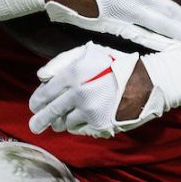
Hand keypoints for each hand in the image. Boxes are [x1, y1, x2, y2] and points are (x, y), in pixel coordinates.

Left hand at [28, 42, 163, 138]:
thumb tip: (41, 76)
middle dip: (39, 121)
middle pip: (50, 113)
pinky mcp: (98, 124)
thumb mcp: (88, 52)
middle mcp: (77, 94)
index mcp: (72, 75)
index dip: (36, 102)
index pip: (44, 94)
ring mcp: (88, 111)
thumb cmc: (115, 64)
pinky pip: (80, 129)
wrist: (145, 81)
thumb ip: (61, 61)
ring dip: (62, 122)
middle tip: (35, 126)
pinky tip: (84, 118)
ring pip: (64, 123)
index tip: (35, 106)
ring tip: (64, 119)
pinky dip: (78, 125)